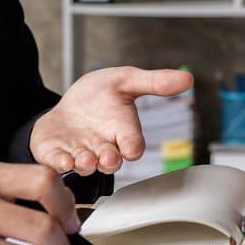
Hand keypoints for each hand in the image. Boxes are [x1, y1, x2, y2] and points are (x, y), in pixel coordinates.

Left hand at [30, 66, 193, 174]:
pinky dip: (61, 163)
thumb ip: (154, 82)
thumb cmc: (100, 96)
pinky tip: (62, 160)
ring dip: (85, 164)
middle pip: (111, 160)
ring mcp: (80, 153)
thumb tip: (187, 79)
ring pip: (85, 165)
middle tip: (108, 157)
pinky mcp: (57, 154)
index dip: (133, 146)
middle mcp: (104, 147)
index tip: (132, 148)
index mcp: (122, 132)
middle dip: (109, 160)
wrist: (68, 104)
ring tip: (84, 159)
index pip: (133, 143)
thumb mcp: (125, 80)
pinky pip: (59, 163)